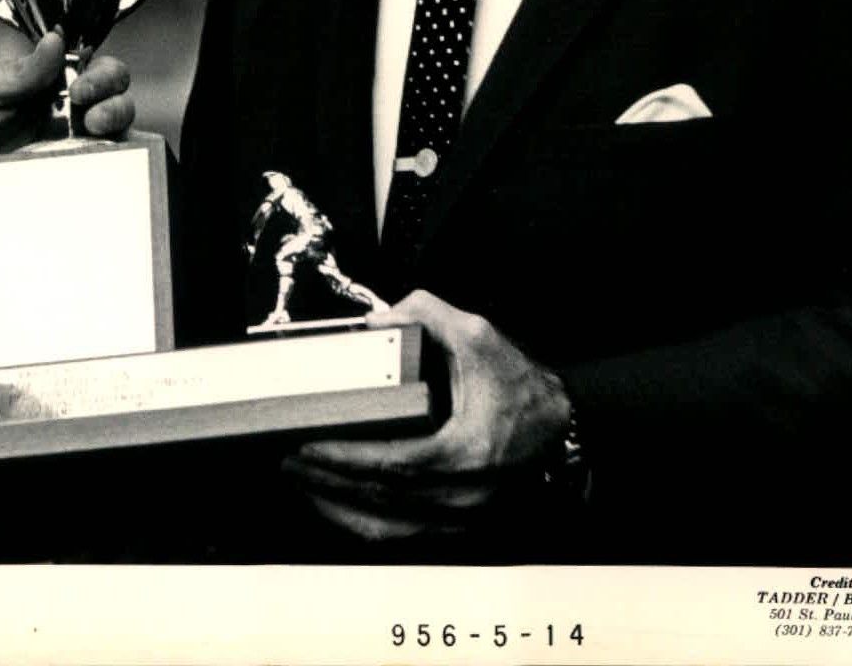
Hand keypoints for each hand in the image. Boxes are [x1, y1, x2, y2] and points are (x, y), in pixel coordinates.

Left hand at [0, 30, 133, 166]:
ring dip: (117, 126)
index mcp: (51, 79)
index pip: (96, 67)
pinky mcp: (62, 174)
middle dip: (115, 100)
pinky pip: (98, 169)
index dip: (103, 74)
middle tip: (91, 113)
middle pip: (117, 97)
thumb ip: (23, 71)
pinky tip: (97, 164)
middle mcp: (67, 109)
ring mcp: (68, 144)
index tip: (82, 87)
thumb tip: (56, 40)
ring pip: (116, 133)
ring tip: (95, 131)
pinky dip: (108, 165)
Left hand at [281, 289, 570, 542]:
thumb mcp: (479, 337)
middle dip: (326, 480)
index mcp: (467, 453)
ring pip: (386, 527)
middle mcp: (463, 495)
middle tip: (286, 457)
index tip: (306, 443)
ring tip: (300, 480)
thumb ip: (425, 315)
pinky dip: (362, 522)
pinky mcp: (458, 525)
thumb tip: (375, 320)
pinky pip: (401, 536)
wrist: (565, 432)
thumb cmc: (525, 390)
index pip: (391, 464)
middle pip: (379, 498)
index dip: (343, 457)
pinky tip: (335, 503)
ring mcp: (461, 518)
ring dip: (336, 505)